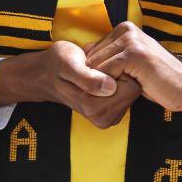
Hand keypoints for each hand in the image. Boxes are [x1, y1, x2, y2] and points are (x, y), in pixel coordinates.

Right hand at [0, 41, 140, 128]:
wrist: (48, 73)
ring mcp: (107, 117)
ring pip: (132, 92)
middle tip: (98, 67)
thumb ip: (87, 78)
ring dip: (119, 77)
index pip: (131, 87)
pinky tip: (103, 76)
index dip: (119, 70)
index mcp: (93, 108)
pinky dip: (119, 82)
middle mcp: (102, 118)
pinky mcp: (110, 112)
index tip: (100, 64)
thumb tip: (110, 87)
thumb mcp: (69, 64)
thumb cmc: (58, 64)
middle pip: (134, 91)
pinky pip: (128, 93)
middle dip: (120, 75)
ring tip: (98, 72)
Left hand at [85, 23, 181, 133]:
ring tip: (125, 89)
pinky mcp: (134, 53)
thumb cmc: (156, 80)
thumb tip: (82, 58)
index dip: (95, 74)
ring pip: (95, 67)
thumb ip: (109, 58)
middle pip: (90, 59)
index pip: (90, 52)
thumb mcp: (129, 65)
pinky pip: (105, 73)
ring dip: (103, 85)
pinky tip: (129, 89)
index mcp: (124, 29)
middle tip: (118, 89)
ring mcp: (130, 39)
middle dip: (97, 80)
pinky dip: (110, 87)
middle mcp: (126, 29)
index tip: (113, 84)